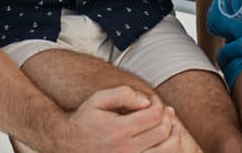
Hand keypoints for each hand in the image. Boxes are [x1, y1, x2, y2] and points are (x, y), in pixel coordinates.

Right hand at [56, 87, 180, 152]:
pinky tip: (164, 141)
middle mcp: (127, 149)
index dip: (159, 104)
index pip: (154, 114)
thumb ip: (122, 94)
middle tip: (163, 111)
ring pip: (166, 150)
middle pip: (163, 131)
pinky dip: (166, 150)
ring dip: (174, 136)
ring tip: (171, 126)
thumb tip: (146, 101)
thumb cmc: (84, 121)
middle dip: (167, 118)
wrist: (68, 145)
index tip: (152, 101)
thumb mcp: (98, 100)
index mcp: (119, 129)